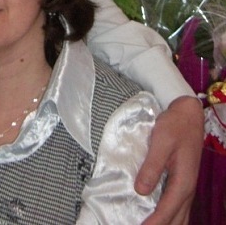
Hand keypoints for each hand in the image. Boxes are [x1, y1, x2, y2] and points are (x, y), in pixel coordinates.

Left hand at [137, 95, 203, 224]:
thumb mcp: (160, 143)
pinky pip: (178, 208)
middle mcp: (187, 189)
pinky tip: (158, 217)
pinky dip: (170, 217)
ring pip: (180, 217)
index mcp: (183, 182)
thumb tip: (141, 190)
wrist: (188, 114)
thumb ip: (152, 167)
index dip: (154, 224)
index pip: (167, 211)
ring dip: (167, 223)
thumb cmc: (174, 126)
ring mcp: (187, 187)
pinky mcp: (183, 182)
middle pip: (176, 220)